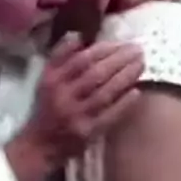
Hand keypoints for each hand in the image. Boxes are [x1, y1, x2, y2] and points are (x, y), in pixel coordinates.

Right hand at [6, 33, 143, 180]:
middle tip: (138, 50)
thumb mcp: (46, 79)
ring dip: (126, 77)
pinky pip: (110, 115)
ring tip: (141, 65)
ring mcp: (77, 116)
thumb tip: (78, 35)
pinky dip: (124, 103)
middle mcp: (64, 97)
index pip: (81, 60)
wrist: (40, 145)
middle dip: (119, 60)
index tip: (121, 43)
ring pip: (105, 93)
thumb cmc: (47, 107)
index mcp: (53, 80)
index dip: (104, 49)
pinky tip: (136, 91)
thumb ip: (60, 56)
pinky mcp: (88, 133)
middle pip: (96, 74)